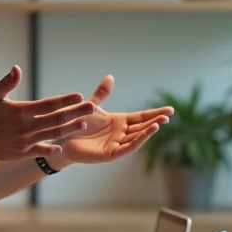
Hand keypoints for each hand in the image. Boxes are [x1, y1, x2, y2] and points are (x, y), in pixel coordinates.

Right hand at [0, 66, 94, 159]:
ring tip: (84, 123)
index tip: (79, 95)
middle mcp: (26, 127)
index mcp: (21, 111)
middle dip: (76, 112)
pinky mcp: (23, 153)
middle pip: (56, 119)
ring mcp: (26, 141)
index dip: (65, 100)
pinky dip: (52, 148)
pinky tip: (62, 146)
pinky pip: (41, 151)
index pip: (48, 104)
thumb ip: (6, 83)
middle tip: (92, 107)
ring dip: (70, 129)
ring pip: (53, 134)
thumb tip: (17, 68)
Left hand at [47, 75, 173, 166]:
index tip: (170, 109)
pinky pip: (127, 148)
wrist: (61, 138)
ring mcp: (117, 144)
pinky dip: (138, 141)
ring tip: (160, 122)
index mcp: (120, 122)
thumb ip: (101, 94)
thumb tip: (110, 77)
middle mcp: (121, 134)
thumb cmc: (77, 123)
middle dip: (156, 120)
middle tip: (169, 114)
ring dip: (149, 131)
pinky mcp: (110, 154)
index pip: (142, 117)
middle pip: (143, 126)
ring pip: (137, 137)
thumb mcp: (92, 106)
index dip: (155, 113)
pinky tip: (146, 133)